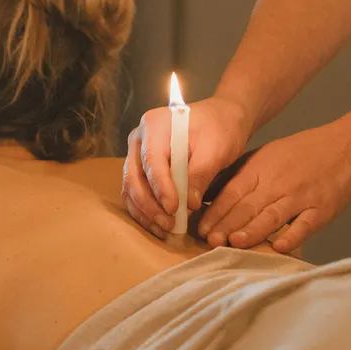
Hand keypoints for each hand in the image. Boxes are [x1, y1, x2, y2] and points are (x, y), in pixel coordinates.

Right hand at [122, 96, 249, 237]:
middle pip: (134, 177)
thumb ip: (200, 174)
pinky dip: (144, 211)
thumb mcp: (216, 149)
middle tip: (169, 224)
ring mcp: (135, 154)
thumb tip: (189, 205)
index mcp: (154, 125)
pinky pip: (133, 193)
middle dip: (149, 205)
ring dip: (144, 212)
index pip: (152, 161)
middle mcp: (138, 139)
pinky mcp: (138, 169)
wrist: (220, 121)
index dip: (160, 188)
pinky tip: (158, 225)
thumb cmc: (220, 129)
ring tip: (164, 229)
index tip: (173, 209)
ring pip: (130, 189)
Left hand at [197, 123, 350, 252]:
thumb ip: (234, 176)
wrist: (346, 148)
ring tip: (235, 243)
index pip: (232, 193)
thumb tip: (202, 196)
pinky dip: (292, 236)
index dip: (215, 212)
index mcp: (259, 170)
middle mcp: (278, 184)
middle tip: (210, 241)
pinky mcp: (322, 209)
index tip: (199, 228)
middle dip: (227, 225)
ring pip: (273, 216)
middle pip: (248, 207)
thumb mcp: (261, 157)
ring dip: (253, 231)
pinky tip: (278, 247)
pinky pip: (305, 225)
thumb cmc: (297, 155)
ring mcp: (301, 197)